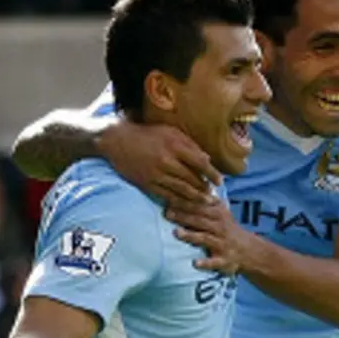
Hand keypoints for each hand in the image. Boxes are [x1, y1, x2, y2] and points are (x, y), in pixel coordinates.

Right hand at [97, 121, 222, 206]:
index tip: (220, 181)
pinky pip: (166, 196)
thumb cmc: (147, 134)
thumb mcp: (169, 131)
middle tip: (214, 197)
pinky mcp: (147, 184)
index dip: (212, 174)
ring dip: (195, 199)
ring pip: (181, 190)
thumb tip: (207, 159)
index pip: (200, 162)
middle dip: (205, 189)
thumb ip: (189, 144)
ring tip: (205, 203)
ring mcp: (156, 174)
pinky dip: (178, 202)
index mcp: (174, 145)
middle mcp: (166, 160)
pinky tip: (186, 206)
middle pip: (192, 179)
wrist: (117, 141)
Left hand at [165, 197, 249, 275]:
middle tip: (167, 213)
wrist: (249, 251)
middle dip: (184, 216)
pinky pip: (214, 262)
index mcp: (218, 214)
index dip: (186, 201)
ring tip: (176, 233)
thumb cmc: (229, 230)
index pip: (200, 206)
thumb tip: (197, 182)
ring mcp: (222, 244)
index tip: (170, 197)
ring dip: (191, 236)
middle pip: (200, 220)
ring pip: (205, 238)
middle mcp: (220, 228)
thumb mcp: (222, 212)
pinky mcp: (223, 260)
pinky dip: (205, 263)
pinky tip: (195, 263)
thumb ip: (208, 200)